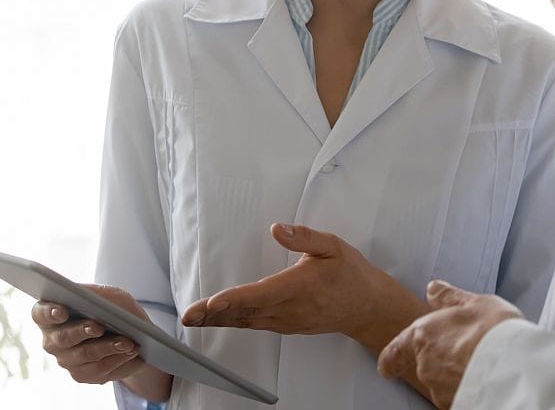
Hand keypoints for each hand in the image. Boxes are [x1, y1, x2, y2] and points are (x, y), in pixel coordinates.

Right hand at [31, 284, 145, 384]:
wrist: (134, 335)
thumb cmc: (115, 309)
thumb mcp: (110, 295)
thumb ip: (96, 295)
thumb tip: (88, 299)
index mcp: (53, 313)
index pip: (40, 313)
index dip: (49, 312)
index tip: (62, 311)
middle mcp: (53, 339)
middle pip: (62, 338)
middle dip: (82, 331)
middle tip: (99, 327)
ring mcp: (66, 359)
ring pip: (84, 355)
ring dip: (107, 347)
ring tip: (127, 341)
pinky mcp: (81, 375)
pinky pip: (98, 369)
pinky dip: (117, 359)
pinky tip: (130, 351)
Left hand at [181, 223, 426, 351]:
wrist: (366, 307)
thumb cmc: (349, 273)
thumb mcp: (333, 246)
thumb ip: (304, 237)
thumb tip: (276, 228)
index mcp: (300, 287)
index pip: (262, 294)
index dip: (236, 299)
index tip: (213, 302)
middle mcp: (290, 309)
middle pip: (246, 313)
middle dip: (214, 314)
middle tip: (188, 315)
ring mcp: (287, 321)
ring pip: (247, 322)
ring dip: (218, 320)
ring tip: (193, 318)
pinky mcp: (285, 326)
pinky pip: (254, 325)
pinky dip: (233, 322)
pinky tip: (217, 319)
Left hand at [377, 280, 521, 409]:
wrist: (515, 367)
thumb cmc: (495, 333)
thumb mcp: (475, 302)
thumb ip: (449, 298)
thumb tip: (434, 290)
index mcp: (424, 335)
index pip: (395, 351)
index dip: (391, 359)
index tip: (386, 366)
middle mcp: (426, 365)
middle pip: (427, 365)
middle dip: (443, 360)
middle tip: (467, 351)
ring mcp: (440, 389)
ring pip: (443, 383)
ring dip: (457, 375)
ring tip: (482, 365)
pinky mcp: (455, 405)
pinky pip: (458, 395)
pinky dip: (467, 389)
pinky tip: (485, 381)